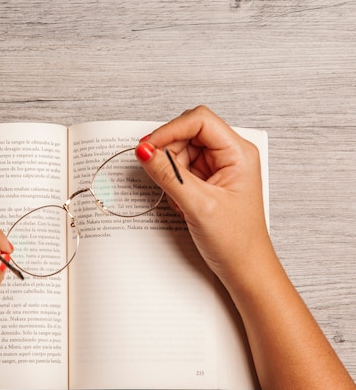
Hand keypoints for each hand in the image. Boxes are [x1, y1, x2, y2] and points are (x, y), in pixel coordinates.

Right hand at [135, 106, 273, 291]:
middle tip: (158, 172)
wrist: (244, 268)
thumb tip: (145, 151)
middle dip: (168, 150)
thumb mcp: (198, 205)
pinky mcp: (207, 177)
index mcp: (238, 153)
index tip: (148, 146)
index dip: (170, 130)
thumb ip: (168, 174)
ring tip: (178, 194)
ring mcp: (218, 165)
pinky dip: (173, 178)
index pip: (199, 121)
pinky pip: (180, 164)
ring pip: (180, 147)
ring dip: (170, 167)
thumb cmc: (236, 241)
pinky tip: (180, 197)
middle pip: (187, 131)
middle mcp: (230, 153)